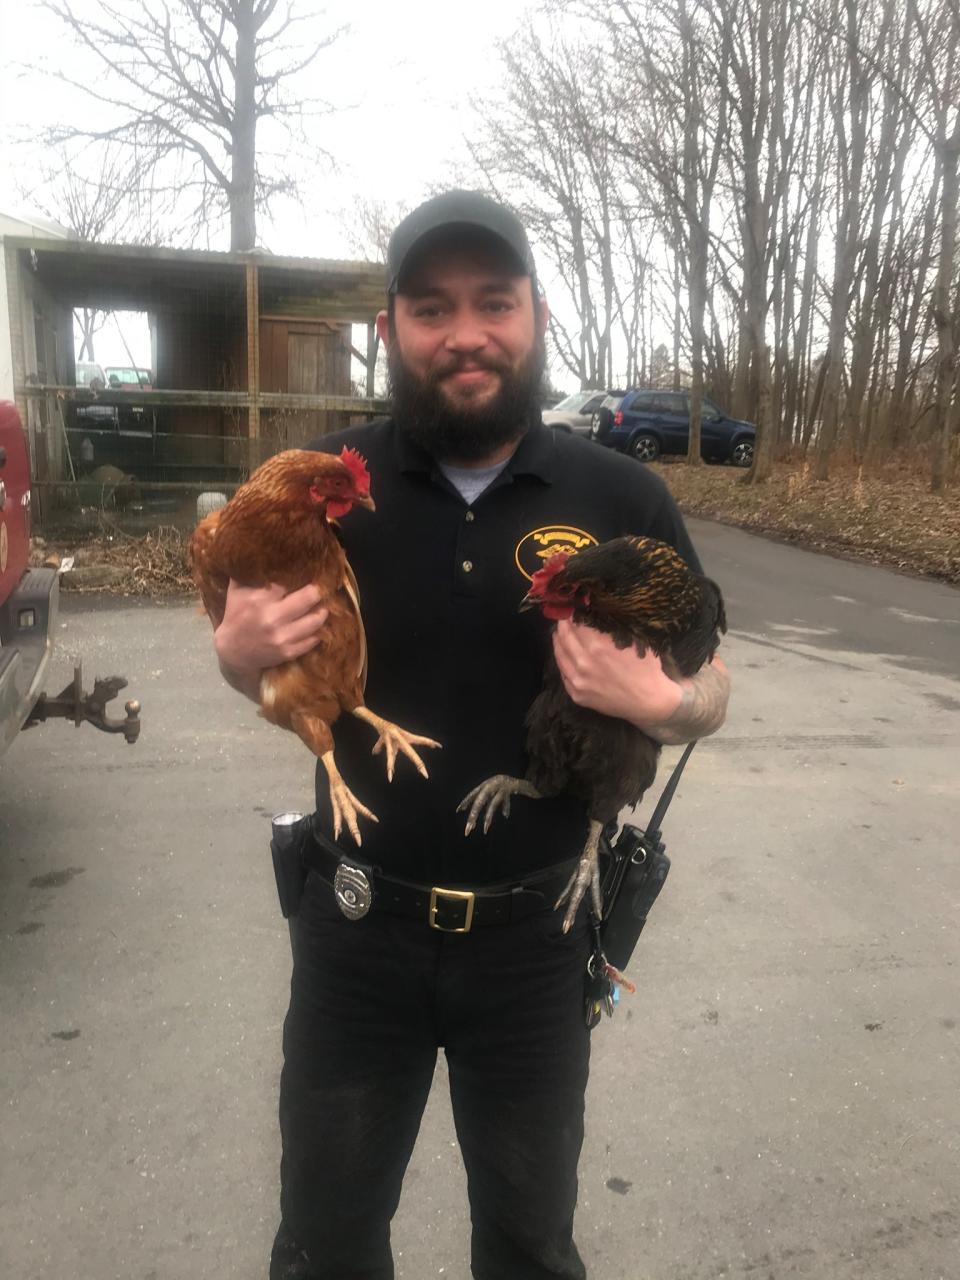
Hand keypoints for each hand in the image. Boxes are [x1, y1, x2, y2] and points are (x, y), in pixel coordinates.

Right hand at [214, 581, 328, 673]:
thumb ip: (247, 572)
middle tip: (321, 588)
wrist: (233, 651)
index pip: (289, 580)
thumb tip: (257, 549)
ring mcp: (282, 637)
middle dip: (318, 591)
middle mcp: (272, 617)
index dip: (302, 574)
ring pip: (316, 619)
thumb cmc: (236, 615)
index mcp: (259, 599)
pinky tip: (317, 624)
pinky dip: (318, 630)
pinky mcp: (288, 652)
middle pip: (309, 597)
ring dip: (322, 610)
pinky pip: (314, 639)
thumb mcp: (236, 591)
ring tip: (322, 605)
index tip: (311, 570)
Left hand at [552, 620, 682, 727]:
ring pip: (560, 655)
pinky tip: (563, 655)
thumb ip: (613, 629)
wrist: (649, 702)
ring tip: (558, 633)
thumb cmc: (646, 668)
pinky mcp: (577, 695)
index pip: (577, 624)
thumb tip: (598, 613)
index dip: (573, 614)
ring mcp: (578, 681)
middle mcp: (584, 663)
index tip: (573, 608)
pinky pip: (563, 674)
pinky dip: (562, 661)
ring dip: (557, 641)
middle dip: (562, 624)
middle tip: (562, 617)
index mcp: (598, 647)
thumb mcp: (634, 641)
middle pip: (565, 637)